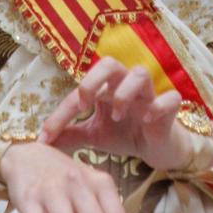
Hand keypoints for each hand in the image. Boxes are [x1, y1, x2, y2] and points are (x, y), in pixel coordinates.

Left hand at [40, 59, 194, 173]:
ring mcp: (149, 95)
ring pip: (140, 73)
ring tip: (117, 115)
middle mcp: (126, 86)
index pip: (79, 92)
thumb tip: (41, 140)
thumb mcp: (94, 135)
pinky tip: (147, 119)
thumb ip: (71, 133)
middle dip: (93, 79)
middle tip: (85, 104)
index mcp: (106, 90)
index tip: (46, 137)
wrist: (157, 149)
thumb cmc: (126, 134)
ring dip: (124, 92)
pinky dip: (158, 105)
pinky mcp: (170, 108)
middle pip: (110, 63)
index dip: (60, 114)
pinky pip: (170, 98)